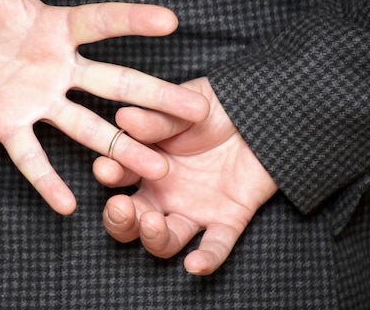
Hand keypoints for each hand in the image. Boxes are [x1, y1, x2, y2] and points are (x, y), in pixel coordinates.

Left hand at [0, 0, 208, 214]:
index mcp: (58, 29)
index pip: (102, 23)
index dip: (133, 20)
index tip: (170, 21)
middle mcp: (59, 69)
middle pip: (115, 83)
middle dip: (155, 97)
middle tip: (196, 111)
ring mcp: (39, 100)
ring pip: (88, 127)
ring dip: (120, 147)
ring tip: (155, 169)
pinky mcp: (10, 125)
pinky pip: (32, 156)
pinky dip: (47, 180)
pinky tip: (67, 206)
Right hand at [95, 77, 277, 274]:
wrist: (262, 111)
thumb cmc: (215, 106)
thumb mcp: (181, 107)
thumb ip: (154, 119)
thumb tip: (123, 118)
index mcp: (147, 163)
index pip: (118, 177)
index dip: (109, 175)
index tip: (107, 168)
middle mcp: (165, 192)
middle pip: (132, 220)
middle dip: (119, 220)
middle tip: (121, 207)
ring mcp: (195, 209)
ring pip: (166, 240)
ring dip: (154, 239)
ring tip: (153, 224)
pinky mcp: (228, 218)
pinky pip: (215, 246)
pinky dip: (206, 259)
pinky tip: (195, 264)